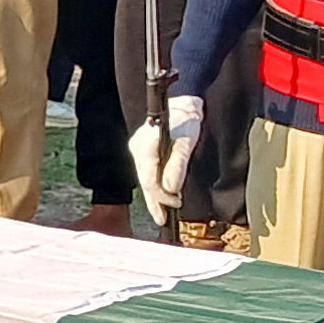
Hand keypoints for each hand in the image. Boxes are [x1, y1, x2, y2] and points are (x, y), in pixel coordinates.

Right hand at [132, 93, 204, 225]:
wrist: (184, 102)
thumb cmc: (186, 119)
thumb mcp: (186, 142)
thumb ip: (177, 165)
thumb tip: (171, 189)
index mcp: (144, 147)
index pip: (149, 179)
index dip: (161, 196)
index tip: (175, 204)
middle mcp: (137, 149)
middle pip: (144, 182)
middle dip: (154, 202)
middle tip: (161, 220)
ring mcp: (139, 150)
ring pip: (145, 178)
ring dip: (154, 196)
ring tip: (161, 213)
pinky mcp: (144, 151)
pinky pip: (147, 172)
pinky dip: (154, 185)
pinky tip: (160, 196)